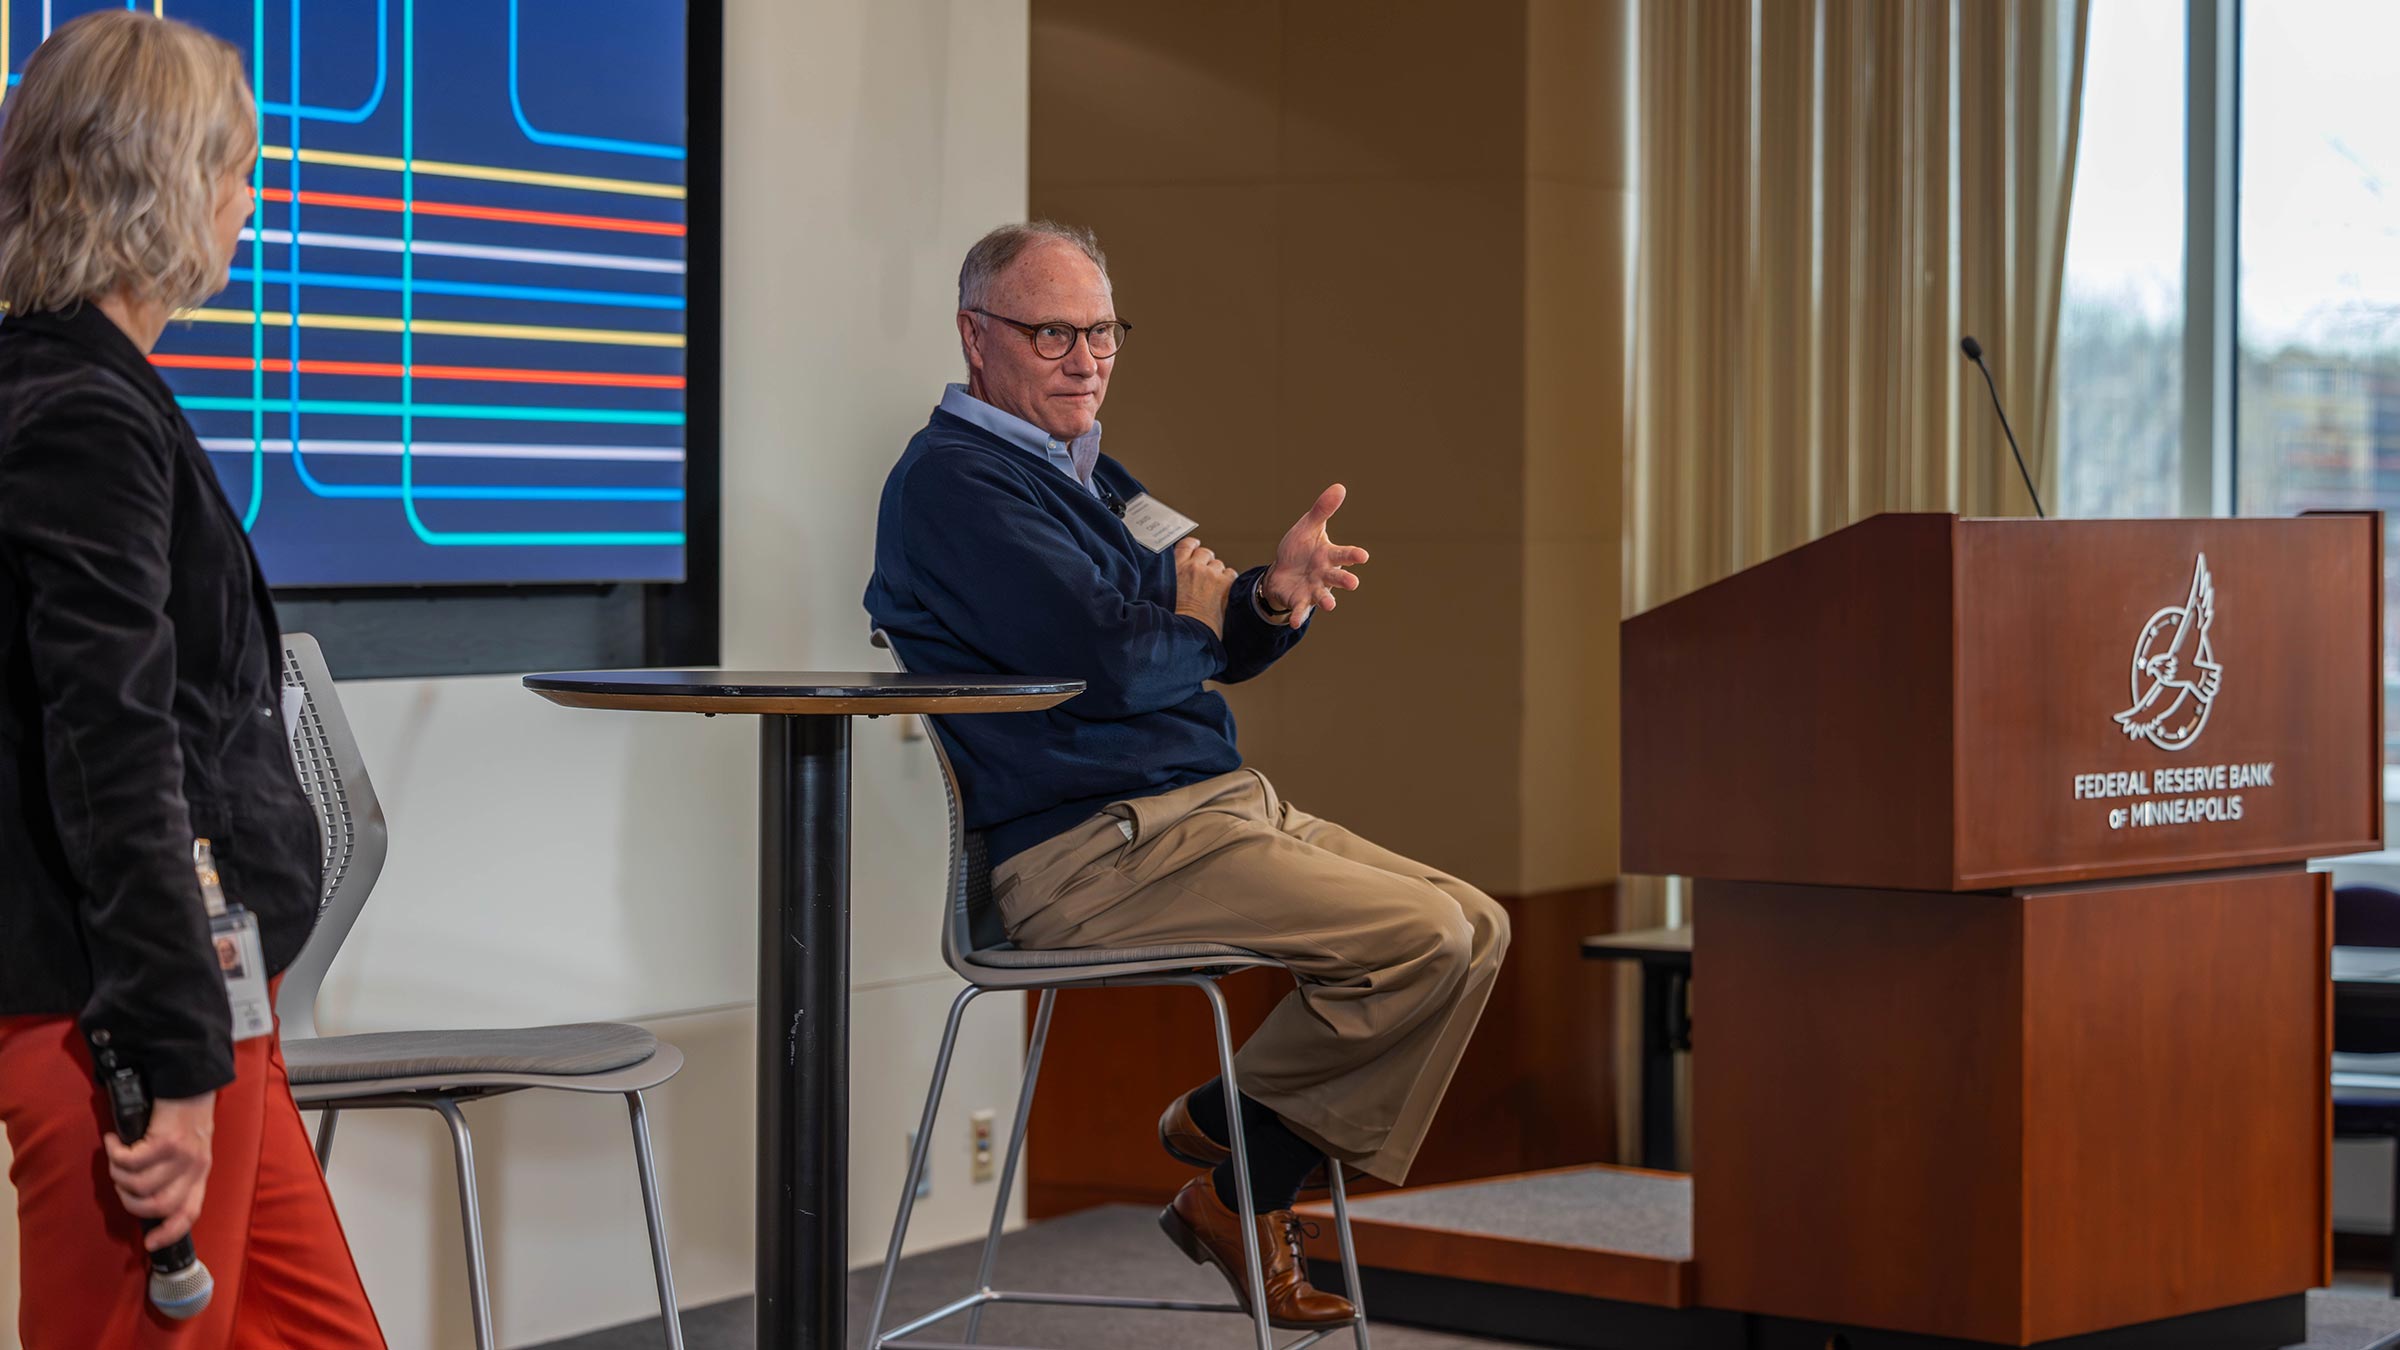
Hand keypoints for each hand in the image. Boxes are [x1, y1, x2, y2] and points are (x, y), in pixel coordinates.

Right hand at [105, 1091, 214, 1250]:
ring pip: (140, 1184)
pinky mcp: (167, 1140)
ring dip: (118, 1175)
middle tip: (120, 1183)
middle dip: (130, 1201)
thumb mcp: (190, 1151)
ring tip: (116, 1159)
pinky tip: (113, 1142)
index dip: (170, 1232)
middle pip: (157, 1206)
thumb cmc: (185, 1118)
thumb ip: (175, 1175)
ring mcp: (183, 1155)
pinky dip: (115, 1153)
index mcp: (200, 1174)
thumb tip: (144, 1199)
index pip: (190, 1213)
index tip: (150, 1243)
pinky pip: (130, 1160)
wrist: (191, 1082)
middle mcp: (195, 1168)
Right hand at [1173, 537, 1236, 638]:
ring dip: (1216, 572)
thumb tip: (1177, 573)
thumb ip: (1171, 577)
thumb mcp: (1163, 591)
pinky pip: (1231, 573)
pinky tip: (1223, 590)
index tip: (1195, 548)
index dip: (1193, 546)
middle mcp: (1193, 567)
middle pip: (1204, 553)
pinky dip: (1228, 580)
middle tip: (1203, 575)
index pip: (1187, 545)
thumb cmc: (1175, 617)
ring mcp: (1211, 574)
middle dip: (1205, 562)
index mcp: (1176, 567)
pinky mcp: (1225, 584)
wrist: (1189, 631)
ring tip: (1212, 587)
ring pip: (1218, 564)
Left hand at [1261, 483, 1368, 628]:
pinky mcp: (1299, 601)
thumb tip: (1339, 487)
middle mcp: (1324, 574)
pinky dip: (1299, 615)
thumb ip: (1322, 510)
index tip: (1363, 555)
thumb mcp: (1308, 527)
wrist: (1282, 571)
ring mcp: (1313, 589)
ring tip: (1331, 605)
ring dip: (1327, 600)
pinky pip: (1300, 609)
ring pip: (1323, 596)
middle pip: (1337, 577)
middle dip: (1345, 579)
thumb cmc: (1300, 548)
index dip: (1353, 555)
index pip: (1343, 554)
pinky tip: (1295, 622)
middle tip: (1353, 582)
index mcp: (1328, 556)